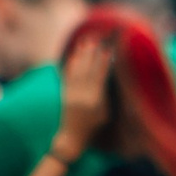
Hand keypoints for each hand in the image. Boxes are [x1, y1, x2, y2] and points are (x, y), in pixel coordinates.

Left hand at [57, 34, 112, 151]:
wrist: (72, 138)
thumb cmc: (94, 128)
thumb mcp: (105, 113)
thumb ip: (107, 96)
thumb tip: (111, 76)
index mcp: (96, 100)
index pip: (100, 75)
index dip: (103, 60)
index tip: (108, 48)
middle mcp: (83, 95)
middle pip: (88, 68)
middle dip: (92, 51)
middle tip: (96, 37)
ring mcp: (72, 94)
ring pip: (77, 69)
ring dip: (81, 53)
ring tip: (86, 40)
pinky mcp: (64, 94)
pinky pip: (68, 75)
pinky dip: (71, 64)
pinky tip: (74, 54)